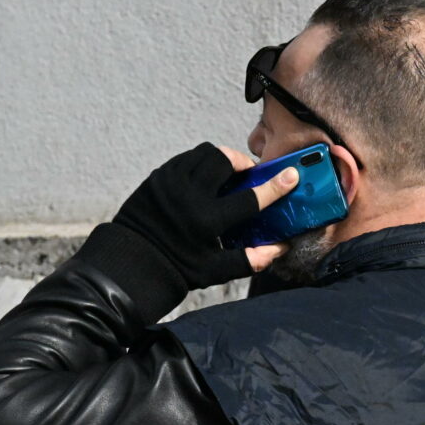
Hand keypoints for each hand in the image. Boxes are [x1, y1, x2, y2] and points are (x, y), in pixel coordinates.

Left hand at [113, 142, 295, 287]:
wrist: (132, 264)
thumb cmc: (177, 270)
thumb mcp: (215, 271)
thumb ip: (250, 259)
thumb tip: (280, 248)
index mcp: (206, 221)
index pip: (249, 198)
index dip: (274, 186)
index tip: (291, 176)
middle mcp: (187, 196)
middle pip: (224, 160)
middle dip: (241, 164)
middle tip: (248, 174)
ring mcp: (169, 182)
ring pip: (204, 153)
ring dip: (221, 160)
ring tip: (227, 175)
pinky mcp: (157, 178)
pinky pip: (186, 159)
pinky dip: (200, 163)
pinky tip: (204, 179)